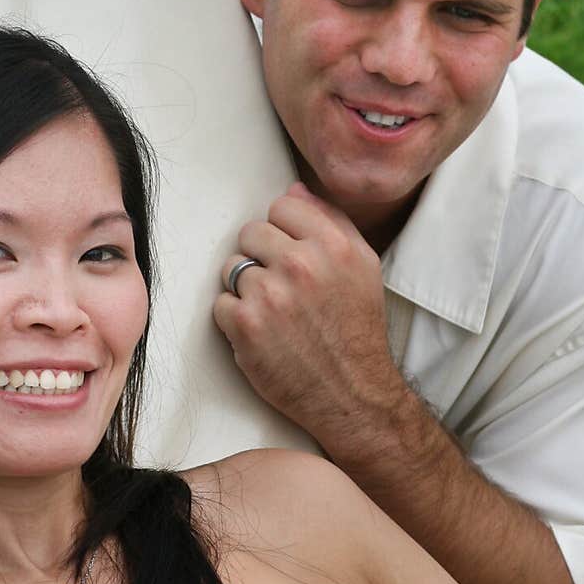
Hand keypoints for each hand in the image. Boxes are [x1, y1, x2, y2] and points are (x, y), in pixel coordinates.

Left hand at [213, 183, 403, 456]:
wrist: (351, 394)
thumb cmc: (356, 329)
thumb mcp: (362, 267)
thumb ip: (331, 222)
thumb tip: (293, 189)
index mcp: (333, 245)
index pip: (281, 206)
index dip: (283, 232)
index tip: (292, 257)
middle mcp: (302, 265)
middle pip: (250, 233)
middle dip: (261, 258)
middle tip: (282, 290)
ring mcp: (269, 295)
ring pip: (232, 268)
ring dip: (245, 289)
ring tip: (273, 313)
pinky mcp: (245, 325)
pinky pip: (220, 303)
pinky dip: (234, 319)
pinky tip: (262, 334)